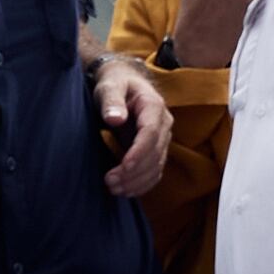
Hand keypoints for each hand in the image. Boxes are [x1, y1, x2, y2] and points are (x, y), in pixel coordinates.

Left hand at [96, 56, 174, 196]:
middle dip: (134, 172)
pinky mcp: (156, 149)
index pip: (151, 133)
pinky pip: (155, 171)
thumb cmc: (115, 83)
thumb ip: (112, 101)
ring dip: (137, 182)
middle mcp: (163, 123)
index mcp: (153, 106)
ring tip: (113, 189)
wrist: (124, 83)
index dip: (139, 152)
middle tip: (109, 182)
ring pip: (157, 166)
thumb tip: (115, 118)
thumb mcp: (110, 86)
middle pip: (155, 153)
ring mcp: (162, 138)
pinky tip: (125, 191)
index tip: (124, 167)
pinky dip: (142, 184)